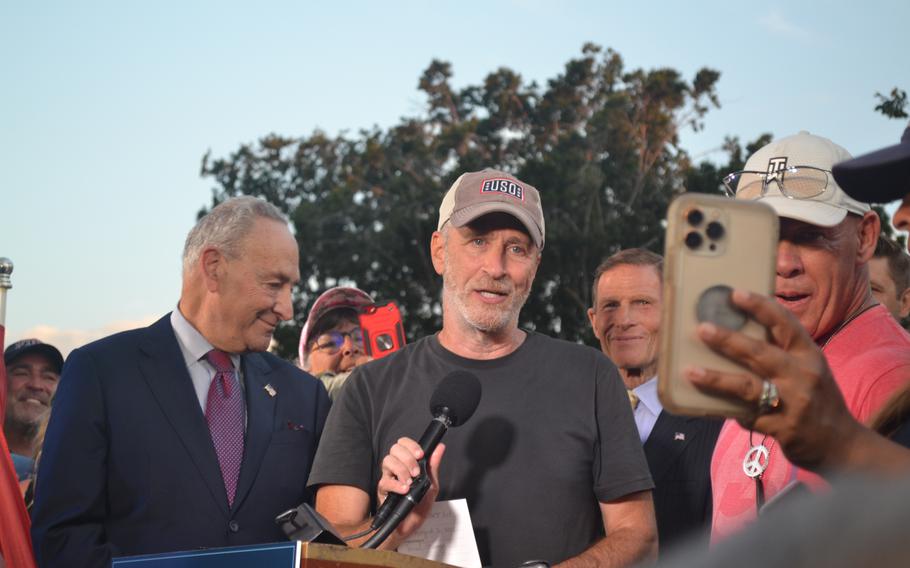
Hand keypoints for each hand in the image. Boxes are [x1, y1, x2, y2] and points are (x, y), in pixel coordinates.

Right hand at [376, 437, 445, 543]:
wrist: (408, 527)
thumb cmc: (418, 507)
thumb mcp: (431, 485)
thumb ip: (433, 466)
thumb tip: (440, 448)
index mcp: (407, 464)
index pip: (404, 444)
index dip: (411, 445)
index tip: (420, 454)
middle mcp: (396, 468)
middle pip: (395, 449)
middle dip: (408, 458)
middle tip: (416, 472)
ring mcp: (388, 478)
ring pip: (388, 461)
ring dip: (402, 470)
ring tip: (410, 482)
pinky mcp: (383, 491)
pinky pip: (385, 481)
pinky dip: (396, 484)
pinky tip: (405, 490)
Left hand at [684, 289, 861, 471]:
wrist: (840, 443)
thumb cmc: (816, 396)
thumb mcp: (809, 367)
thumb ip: (782, 350)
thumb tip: (737, 329)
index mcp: (809, 355)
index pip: (785, 324)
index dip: (761, 307)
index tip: (736, 293)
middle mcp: (803, 376)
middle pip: (760, 353)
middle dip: (729, 340)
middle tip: (703, 328)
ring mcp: (792, 404)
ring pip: (747, 387)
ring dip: (716, 378)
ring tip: (691, 371)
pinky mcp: (781, 429)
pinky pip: (746, 416)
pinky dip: (728, 409)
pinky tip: (709, 405)